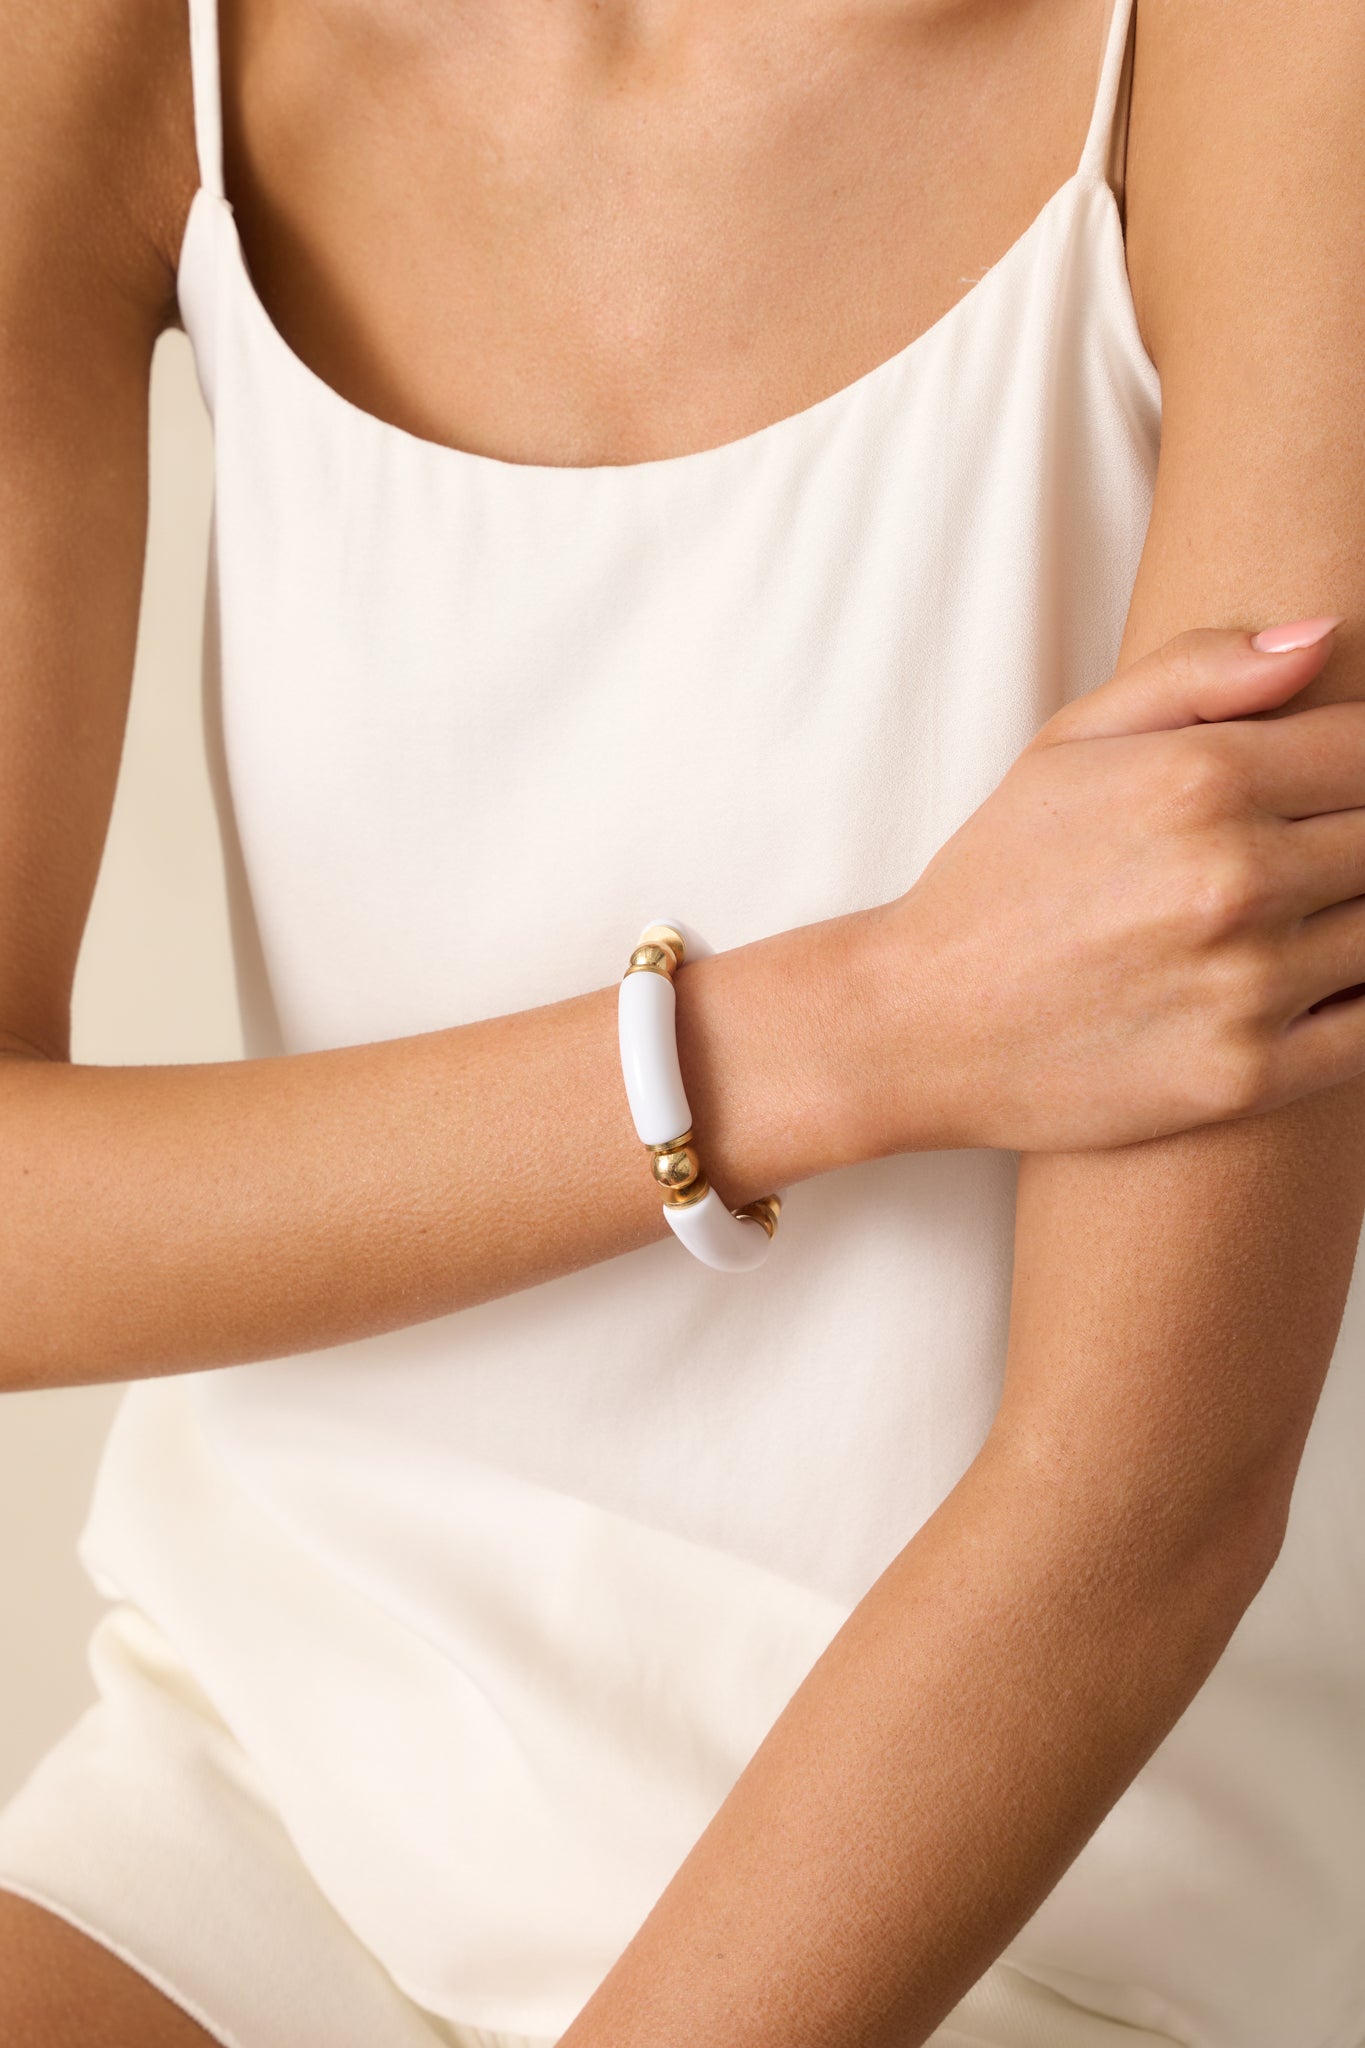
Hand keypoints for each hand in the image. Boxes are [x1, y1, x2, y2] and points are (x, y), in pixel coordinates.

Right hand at [865, 618, 1364, 1152]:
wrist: (918, 1025)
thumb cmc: (999, 875)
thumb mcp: (1071, 741)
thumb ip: (1200, 671)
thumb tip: (1326, 636)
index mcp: (1201, 778)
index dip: (1359, 765)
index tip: (1327, 790)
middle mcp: (1236, 878)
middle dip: (1353, 843)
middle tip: (1293, 861)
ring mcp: (1246, 984)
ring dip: (1350, 921)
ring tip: (1284, 920)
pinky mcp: (1247, 1077)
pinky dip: (1357, 1001)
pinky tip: (1303, 985)